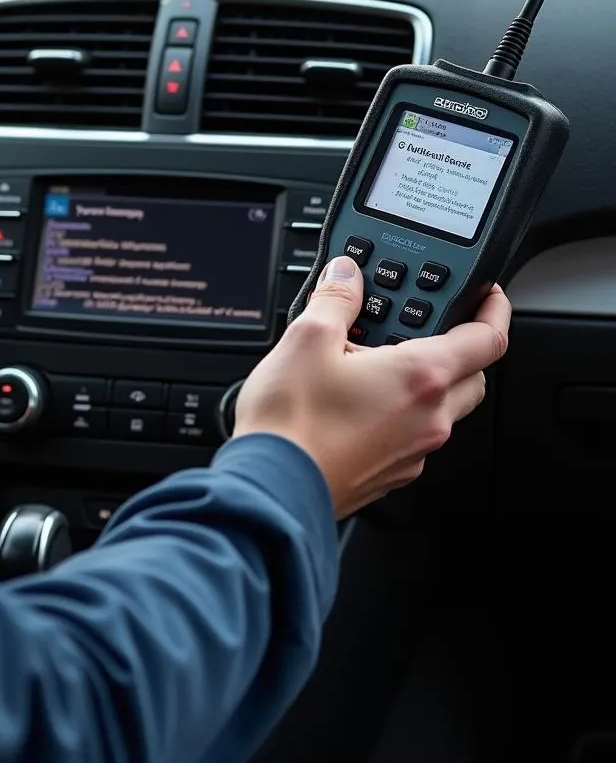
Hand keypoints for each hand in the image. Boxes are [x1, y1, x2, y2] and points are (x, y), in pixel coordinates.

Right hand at [233, 256, 510, 517]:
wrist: (270, 487)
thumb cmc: (291, 423)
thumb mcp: (307, 338)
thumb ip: (336, 298)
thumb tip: (346, 275)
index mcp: (422, 377)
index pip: (489, 337)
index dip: (493, 309)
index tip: (486, 296)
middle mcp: (429, 419)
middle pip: (473, 375)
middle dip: (460, 347)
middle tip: (428, 328)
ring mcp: (413, 453)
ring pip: (445, 410)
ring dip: (429, 384)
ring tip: (381, 364)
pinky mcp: (390, 475)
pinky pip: (414, 437)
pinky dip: (403, 414)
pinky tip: (361, 404)